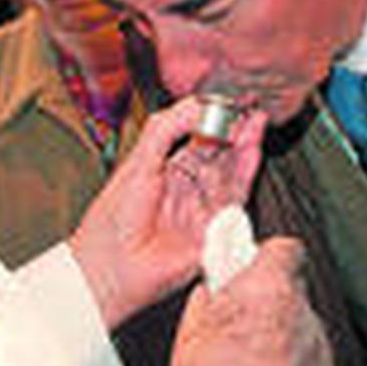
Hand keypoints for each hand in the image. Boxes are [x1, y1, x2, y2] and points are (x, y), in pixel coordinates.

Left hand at [71, 96, 265, 327]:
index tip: (228, 100)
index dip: (215, 118)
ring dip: (245, 147)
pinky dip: (245, 174)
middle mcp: (190, 187)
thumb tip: (197, 104)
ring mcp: (204, 207)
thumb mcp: (139, 160)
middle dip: (236, 129)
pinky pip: (235, 198)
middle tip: (249, 107)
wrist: (111, 266)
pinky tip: (251, 151)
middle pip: (221, 153)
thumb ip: (166, 129)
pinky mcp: (215, 229)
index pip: (200, 137)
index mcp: (168, 169)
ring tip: (254, 123)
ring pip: (232, 172)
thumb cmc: (114, 220)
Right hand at [169, 238, 332, 365]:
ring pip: (303, 320)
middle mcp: (299, 308)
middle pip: (293, 287)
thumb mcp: (193, 323)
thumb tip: (214, 287)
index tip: (257, 265)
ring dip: (285, 329)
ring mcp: (315, 340)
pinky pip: (312, 351)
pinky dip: (296, 357)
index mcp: (268, 286)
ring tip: (254, 354)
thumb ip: (211, 295)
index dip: (270, 257)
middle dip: (273, 297)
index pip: (287, 248)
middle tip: (246, 318)